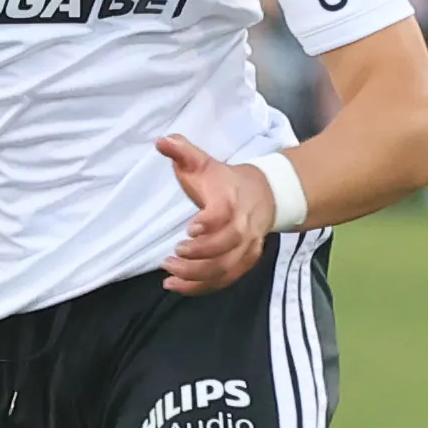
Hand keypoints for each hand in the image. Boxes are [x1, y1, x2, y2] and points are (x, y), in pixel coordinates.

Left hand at [157, 135, 275, 294]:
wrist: (266, 194)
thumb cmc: (226, 182)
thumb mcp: (204, 163)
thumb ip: (183, 152)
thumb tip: (161, 140)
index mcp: (231, 199)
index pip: (225, 213)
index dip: (209, 222)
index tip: (189, 228)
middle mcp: (243, 225)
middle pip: (227, 245)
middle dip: (199, 254)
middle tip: (172, 255)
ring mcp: (247, 246)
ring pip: (226, 268)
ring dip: (197, 276)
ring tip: (169, 275)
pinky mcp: (244, 261)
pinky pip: (226, 279)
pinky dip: (202, 287)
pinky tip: (178, 287)